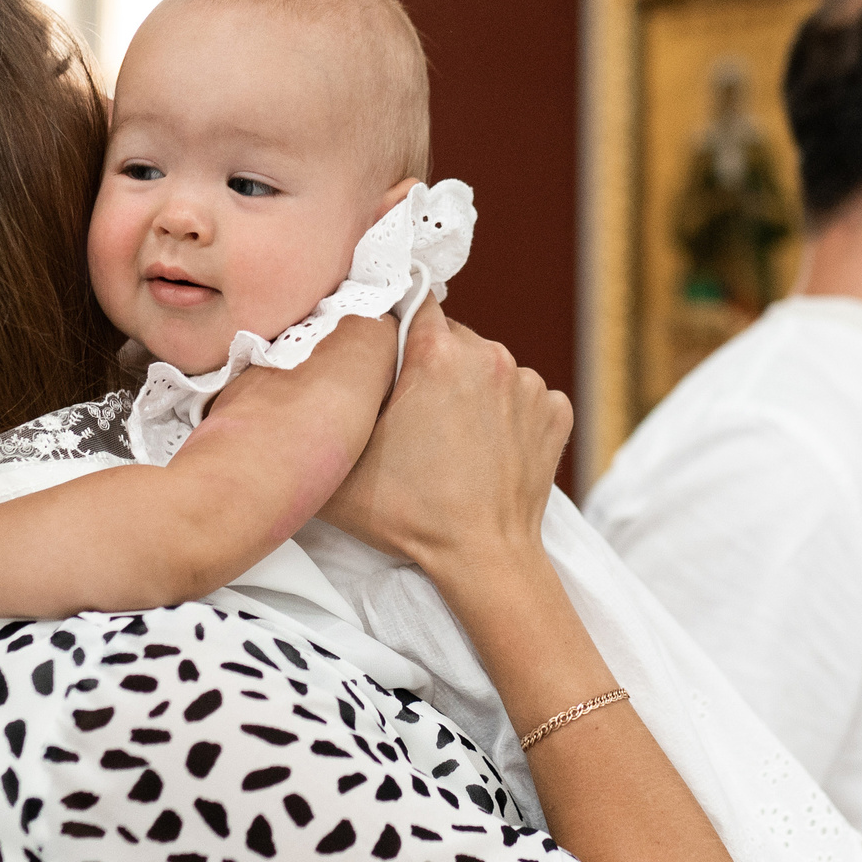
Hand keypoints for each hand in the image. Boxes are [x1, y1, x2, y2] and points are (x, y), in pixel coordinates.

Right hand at [316, 298, 572, 575]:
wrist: (484, 559)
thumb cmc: (409, 515)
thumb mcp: (339, 462)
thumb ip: (322, 406)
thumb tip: (305, 374)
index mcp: (436, 355)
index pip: (412, 302)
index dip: (394, 324)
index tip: (386, 355)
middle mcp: (489, 356)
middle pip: (450, 337)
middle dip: (430, 364)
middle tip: (412, 412)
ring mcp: (529, 384)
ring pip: (487, 366)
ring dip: (469, 389)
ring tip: (451, 438)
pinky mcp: (556, 411)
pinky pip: (523, 395)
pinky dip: (506, 414)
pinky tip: (487, 449)